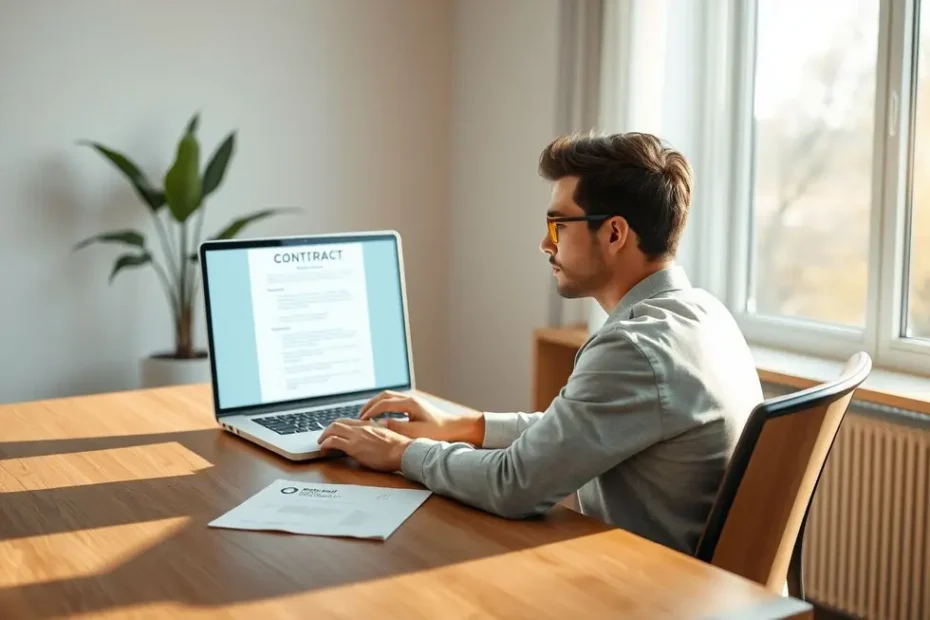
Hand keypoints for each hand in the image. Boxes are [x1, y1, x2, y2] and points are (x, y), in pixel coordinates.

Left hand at [318, 419, 411, 471]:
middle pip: (338, 423)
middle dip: (328, 430)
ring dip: (324, 436)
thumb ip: (376, 434)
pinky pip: (333, 441)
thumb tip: (372, 438)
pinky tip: (324, 449)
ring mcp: (356, 436)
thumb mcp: (386, 436)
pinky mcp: (354, 447)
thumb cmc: (399, 447)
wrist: (403, 452)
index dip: (339, 426)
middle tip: (324, 438)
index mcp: (369, 425)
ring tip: (321, 444)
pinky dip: (325, 444)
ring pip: (333, 429)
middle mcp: (361, 428)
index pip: (348, 421)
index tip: (335, 433)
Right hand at [359, 390, 483, 444]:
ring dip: (376, 404)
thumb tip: (380, 423)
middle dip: (370, 405)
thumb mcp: (416, 432)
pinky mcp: (413, 406)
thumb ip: (397, 427)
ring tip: (366, 415)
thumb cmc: (438, 432)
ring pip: (388, 397)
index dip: (371, 412)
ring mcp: (412, 401)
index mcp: (410, 403)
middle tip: (359, 416)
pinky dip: (383, 406)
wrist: (454, 429)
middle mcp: (410, 399)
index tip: (362, 421)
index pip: (384, 403)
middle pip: (383, 396)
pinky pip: (393, 401)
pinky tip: (380, 416)